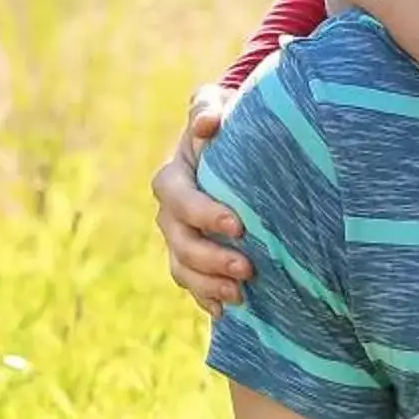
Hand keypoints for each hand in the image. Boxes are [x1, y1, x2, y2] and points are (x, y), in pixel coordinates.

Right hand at [153, 84, 248, 312]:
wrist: (234, 151)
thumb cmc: (227, 126)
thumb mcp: (217, 108)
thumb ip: (208, 107)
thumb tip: (207, 121)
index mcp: (174, 179)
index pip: (179, 199)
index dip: (204, 214)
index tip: (239, 225)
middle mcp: (171, 214)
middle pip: (180, 243)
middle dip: (210, 258)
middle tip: (248, 267)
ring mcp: (180, 240)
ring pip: (182, 270)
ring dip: (209, 285)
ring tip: (241, 295)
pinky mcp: (194, 260)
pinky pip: (193, 286)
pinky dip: (207, 299)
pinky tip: (228, 311)